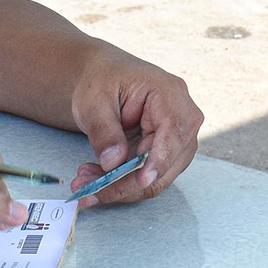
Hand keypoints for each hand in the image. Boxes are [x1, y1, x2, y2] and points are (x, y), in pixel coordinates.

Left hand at [67, 53, 202, 207]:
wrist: (105, 78)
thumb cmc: (103, 80)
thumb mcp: (94, 101)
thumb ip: (104, 131)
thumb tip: (113, 162)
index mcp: (170, 94)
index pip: (174, 133)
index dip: (159, 160)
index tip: (141, 181)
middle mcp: (183, 118)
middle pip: (166, 163)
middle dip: (126, 182)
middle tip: (87, 189)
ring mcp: (177, 138)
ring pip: (157, 177)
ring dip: (120, 186)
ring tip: (84, 182)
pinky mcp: (165, 153)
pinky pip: (147, 177)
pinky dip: (121, 183)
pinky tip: (95, 179)